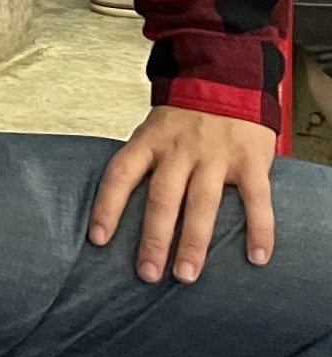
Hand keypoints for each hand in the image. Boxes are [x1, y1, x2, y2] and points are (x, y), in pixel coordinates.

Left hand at [90, 105, 279, 282]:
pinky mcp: (249, 160)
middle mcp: (178, 151)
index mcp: (148, 143)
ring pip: (201, 203)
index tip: (99, 239)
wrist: (226, 81)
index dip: (107, 207)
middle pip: (161, 198)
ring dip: (193, 242)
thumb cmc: (184, 118)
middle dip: (154, 239)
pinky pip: (254, 199)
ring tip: (186, 274)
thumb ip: (144, 165)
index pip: (120, 175)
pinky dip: (258, 229)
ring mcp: (214, 156)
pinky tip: (257, 256)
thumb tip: (122, 210)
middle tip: (147, 273)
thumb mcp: (153, 132)